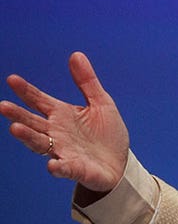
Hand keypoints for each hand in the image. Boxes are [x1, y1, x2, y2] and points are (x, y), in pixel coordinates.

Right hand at [1, 52, 129, 195]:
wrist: (120, 163)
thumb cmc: (107, 134)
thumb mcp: (101, 103)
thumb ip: (87, 81)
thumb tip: (76, 54)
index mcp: (62, 115)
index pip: (39, 101)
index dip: (26, 91)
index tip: (12, 79)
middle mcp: (57, 133)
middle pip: (32, 123)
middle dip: (18, 115)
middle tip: (3, 106)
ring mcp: (63, 151)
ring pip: (40, 144)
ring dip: (28, 137)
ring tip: (15, 128)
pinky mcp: (75, 168)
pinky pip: (64, 168)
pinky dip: (58, 167)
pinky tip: (52, 164)